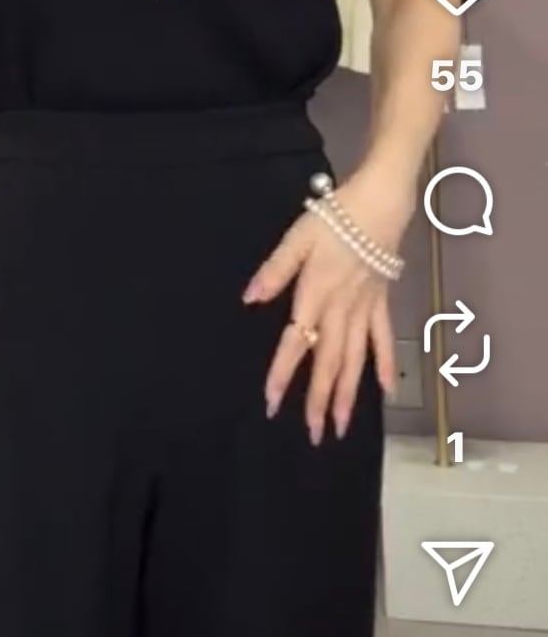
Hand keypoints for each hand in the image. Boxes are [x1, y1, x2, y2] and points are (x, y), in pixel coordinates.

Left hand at [242, 167, 414, 442]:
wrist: (382, 201)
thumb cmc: (336, 215)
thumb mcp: (298, 236)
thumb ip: (276, 270)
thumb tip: (249, 298)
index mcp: (316, 294)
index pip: (295, 343)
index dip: (283, 374)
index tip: (273, 404)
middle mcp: (341, 309)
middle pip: (329, 362)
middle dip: (320, 401)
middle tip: (314, 435)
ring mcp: (364, 309)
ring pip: (355, 359)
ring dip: (349, 395)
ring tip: (343, 427)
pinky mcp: (381, 302)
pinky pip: (383, 339)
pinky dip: (385, 365)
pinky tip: (387, 392)